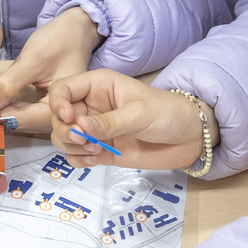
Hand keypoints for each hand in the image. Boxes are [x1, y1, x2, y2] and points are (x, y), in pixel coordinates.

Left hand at [0, 8, 101, 132]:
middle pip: (16, 121)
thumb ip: (10, 84)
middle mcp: (53, 115)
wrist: (77, 28)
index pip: (21, 119)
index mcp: (59, 109)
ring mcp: (46, 109)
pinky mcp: (39, 102)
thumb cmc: (61, 40)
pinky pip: (17, 106)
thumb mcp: (33, 60)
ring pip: (14, 115)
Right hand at [47, 69, 214, 169]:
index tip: (70, 119)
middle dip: (65, 131)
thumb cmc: (167, 113)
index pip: (63, 90)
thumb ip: (108, 122)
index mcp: (98, 86)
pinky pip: (76, 156)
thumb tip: (79, 128)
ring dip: (72, 148)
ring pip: (64, 138)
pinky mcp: (100, 150)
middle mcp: (91, 106)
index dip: (58, 103)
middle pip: (59, 117)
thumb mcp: (139, 113)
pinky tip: (94, 161)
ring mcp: (94, 130)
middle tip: (85, 141)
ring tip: (95, 151)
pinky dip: (79, 161)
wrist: (189, 138)